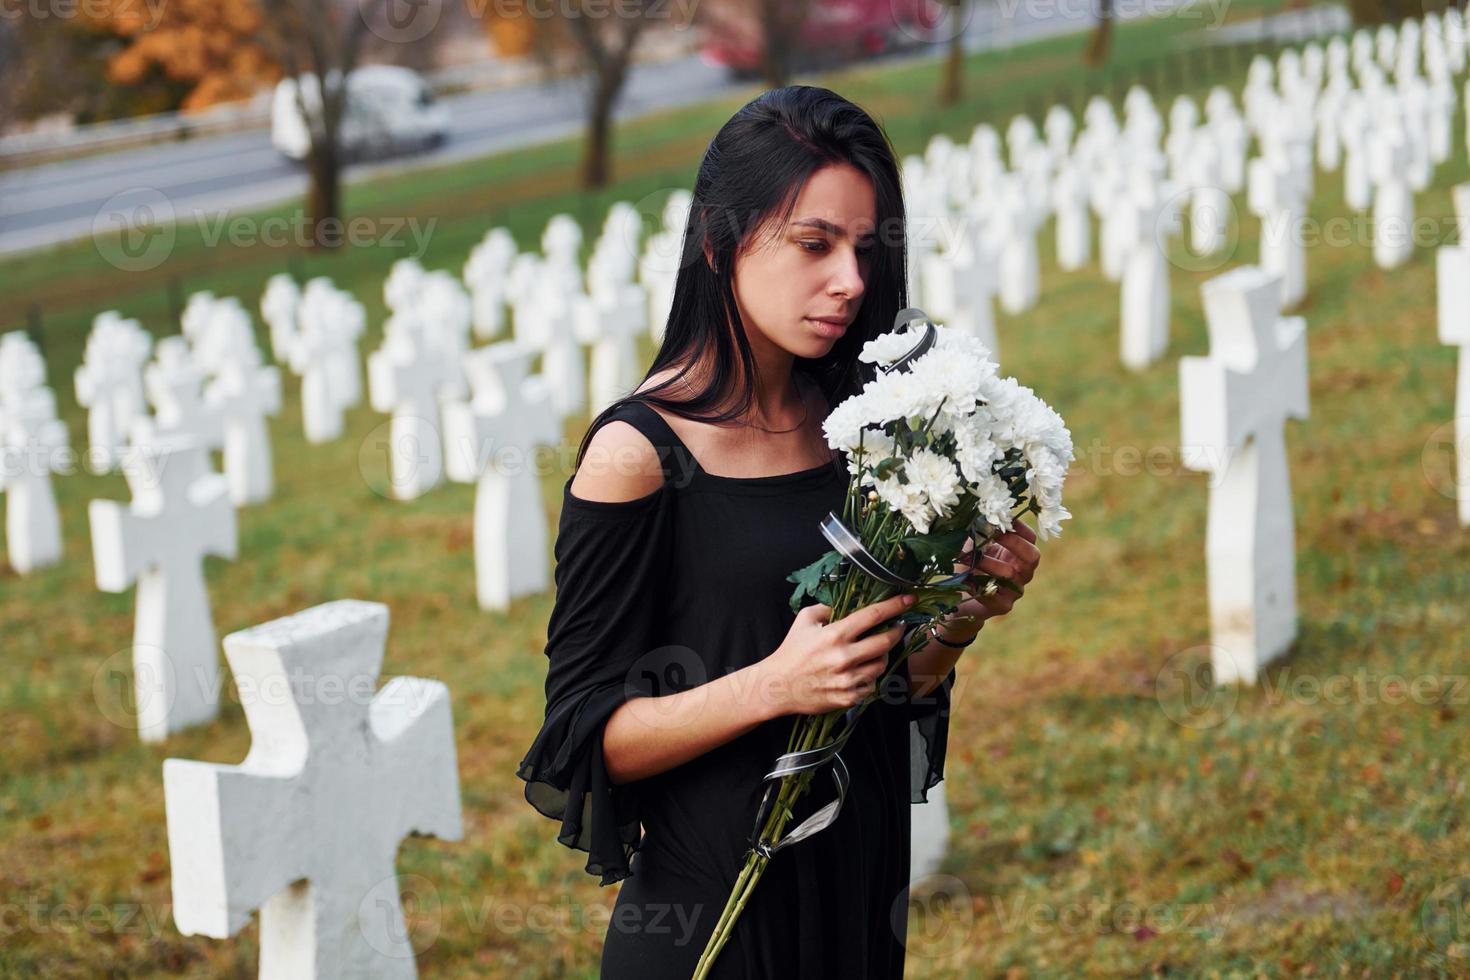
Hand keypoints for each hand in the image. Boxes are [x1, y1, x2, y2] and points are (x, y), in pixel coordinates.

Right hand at [762, 592, 913, 715]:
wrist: (778, 686)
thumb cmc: (791, 651)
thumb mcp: (804, 620)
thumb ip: (827, 608)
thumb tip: (847, 604)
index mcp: (835, 635)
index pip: (873, 615)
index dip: (895, 606)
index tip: (908, 600)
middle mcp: (844, 657)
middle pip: (886, 641)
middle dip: (897, 632)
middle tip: (898, 627)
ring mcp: (848, 680)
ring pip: (881, 665)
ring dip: (882, 655)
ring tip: (873, 651)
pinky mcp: (849, 697)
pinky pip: (871, 684)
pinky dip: (868, 676)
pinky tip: (858, 671)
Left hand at [940, 519, 1040, 639]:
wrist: (958, 599)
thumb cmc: (968, 567)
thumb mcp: (972, 546)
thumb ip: (977, 532)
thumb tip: (977, 515)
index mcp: (1018, 555)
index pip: (1030, 539)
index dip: (1020, 528)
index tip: (1005, 518)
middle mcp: (1022, 572)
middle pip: (1033, 556)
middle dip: (1014, 542)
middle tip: (994, 534)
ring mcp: (1015, 590)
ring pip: (1011, 574)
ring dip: (989, 563)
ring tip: (970, 558)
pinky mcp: (1003, 605)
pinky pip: (997, 595)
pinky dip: (980, 586)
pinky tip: (967, 580)